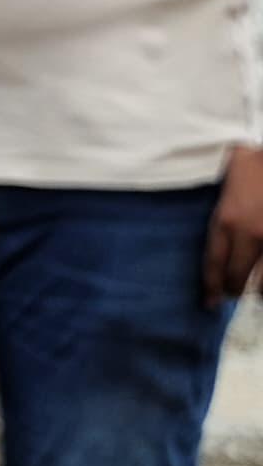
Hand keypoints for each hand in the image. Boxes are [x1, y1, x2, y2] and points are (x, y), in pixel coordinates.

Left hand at [210, 147, 262, 303]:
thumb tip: (216, 238)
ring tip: (254, 291)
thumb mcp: (226, 185)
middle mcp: (249, 234)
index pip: (213, 263)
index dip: (211, 286)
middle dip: (232, 289)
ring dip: (257, 289)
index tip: (209, 302)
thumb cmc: (252, 163)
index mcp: (226, 219)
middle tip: (230, 294)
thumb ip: (221, 213)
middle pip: (237, 276)